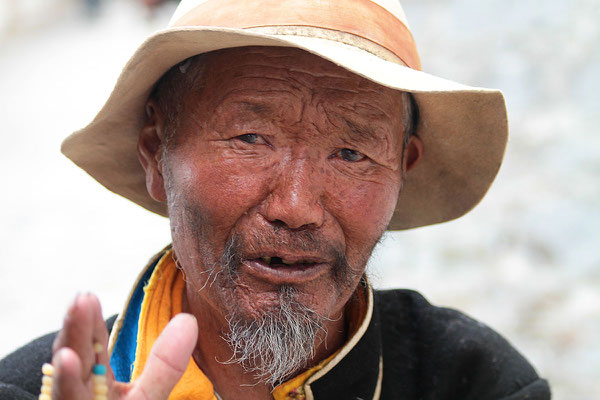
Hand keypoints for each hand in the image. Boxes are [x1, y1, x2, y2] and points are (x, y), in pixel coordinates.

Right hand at [50, 293, 197, 398]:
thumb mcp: (145, 397)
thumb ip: (164, 364)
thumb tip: (189, 321)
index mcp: (96, 385)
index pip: (90, 351)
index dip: (88, 326)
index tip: (87, 297)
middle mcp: (81, 396)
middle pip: (76, 363)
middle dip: (77, 334)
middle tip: (80, 301)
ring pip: (68, 390)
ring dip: (67, 370)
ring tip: (69, 350)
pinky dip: (68, 386)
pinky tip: (69, 364)